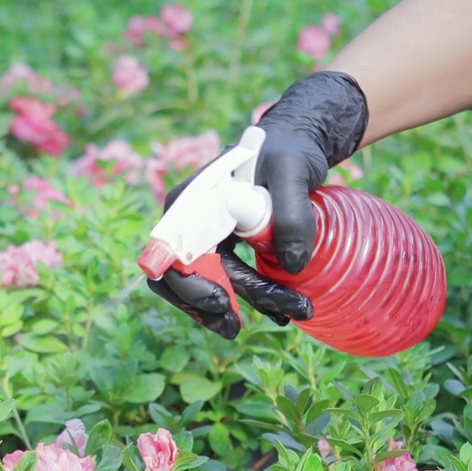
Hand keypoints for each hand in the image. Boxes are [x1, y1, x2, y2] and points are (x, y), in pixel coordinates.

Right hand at [146, 71, 368, 339]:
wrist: (301, 143)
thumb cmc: (289, 149)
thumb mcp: (292, 172)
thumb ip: (292, 213)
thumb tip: (291, 267)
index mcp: (190, 203)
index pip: (171, 255)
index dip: (188, 286)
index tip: (223, 302)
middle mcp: (191, 223)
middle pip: (187, 278)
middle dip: (215, 308)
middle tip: (245, 326)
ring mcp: (209, 236)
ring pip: (213, 284)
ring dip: (245, 307)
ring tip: (289, 315)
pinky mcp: (230, 246)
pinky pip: (230, 281)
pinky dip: (252, 299)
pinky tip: (280, 312)